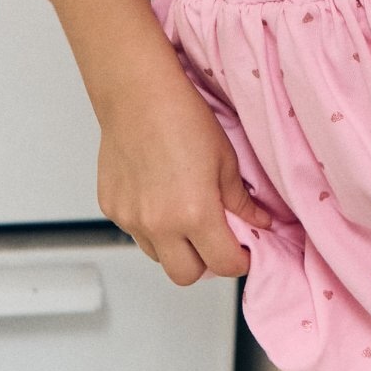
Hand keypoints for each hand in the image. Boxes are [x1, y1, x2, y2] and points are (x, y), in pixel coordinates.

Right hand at [96, 60, 271, 285]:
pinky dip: (149, 225)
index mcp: (194, 214)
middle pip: (186, 275)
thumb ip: (241, 200)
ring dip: (174, 247)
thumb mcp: (226, 159)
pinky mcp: (111, 208)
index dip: (240, 261)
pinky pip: (135, 232)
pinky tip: (158, 195)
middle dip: (205, 262)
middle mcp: (159, 225)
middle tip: (215, 239)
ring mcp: (131, 219)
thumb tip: (259, 222)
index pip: (224, 264)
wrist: (138, 94)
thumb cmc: (182, 117)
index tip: (244, 251)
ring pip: (158, 256)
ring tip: (184, 213)